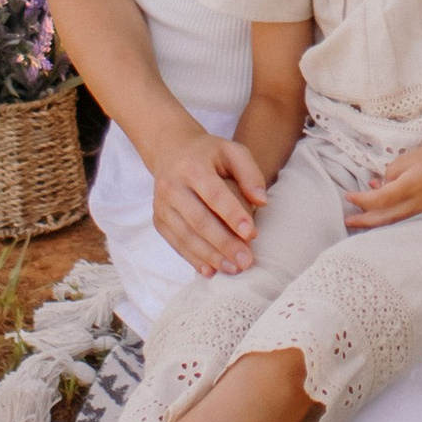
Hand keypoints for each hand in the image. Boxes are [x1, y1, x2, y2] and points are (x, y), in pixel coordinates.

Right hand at [152, 126, 266, 274]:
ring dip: (210, 256)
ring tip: (233, 268)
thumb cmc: (209, 153)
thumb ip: (250, 173)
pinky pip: (176, 243)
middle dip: (224, 243)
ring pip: (186, 236)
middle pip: (199, 220)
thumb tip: (262, 202)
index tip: (252, 234)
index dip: (232, 215)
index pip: (214, 195)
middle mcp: (172, 186)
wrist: (171, 150)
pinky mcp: (158, 219)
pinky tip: (210, 270)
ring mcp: (162, 205)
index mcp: (192, 166)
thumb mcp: (232, 151)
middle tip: (246, 261)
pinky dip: (193, 259)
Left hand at [346, 129, 421, 230]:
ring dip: (376, 218)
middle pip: (384, 219)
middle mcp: (416, 204)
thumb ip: (392, 172)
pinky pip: (406, 214)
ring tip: (361, 214)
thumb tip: (384, 184)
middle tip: (347, 220)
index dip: (361, 200)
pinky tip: (386, 200)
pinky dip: (392, 211)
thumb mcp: (411, 157)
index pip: (378, 201)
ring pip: (394, 220)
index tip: (349, 196)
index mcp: (409, 188)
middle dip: (364, 221)